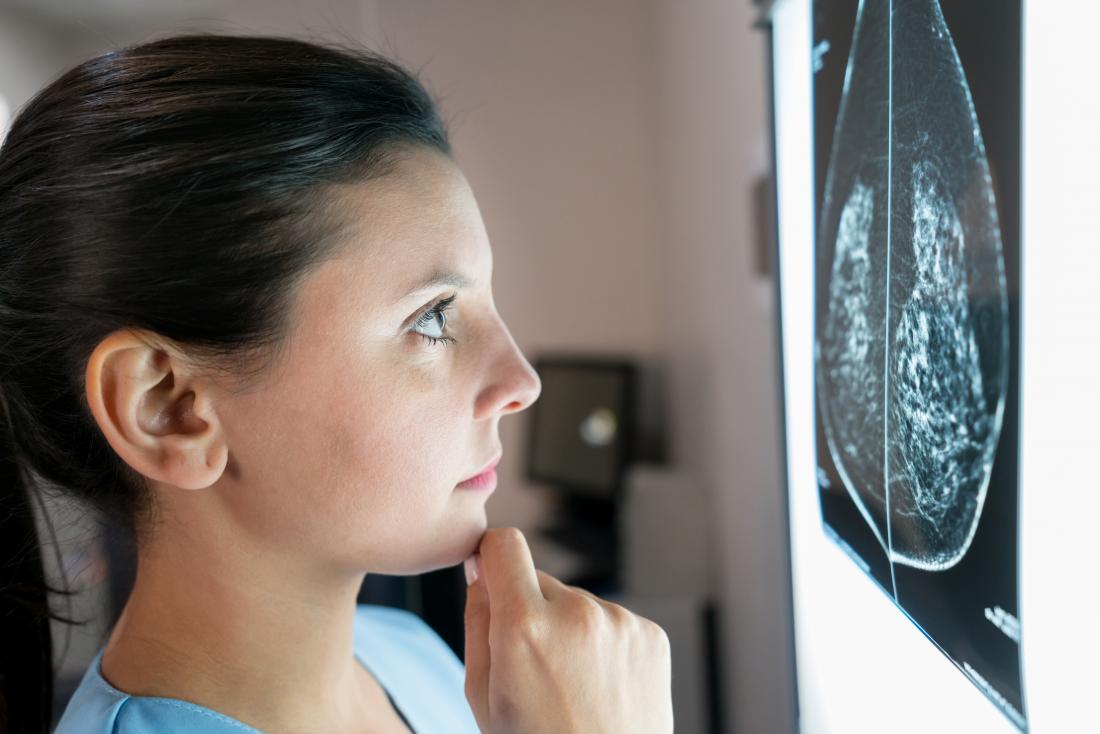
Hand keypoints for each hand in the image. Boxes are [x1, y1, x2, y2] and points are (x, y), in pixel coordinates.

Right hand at [463, 527, 673, 733]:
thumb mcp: (481, 695)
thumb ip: (476, 620)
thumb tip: (480, 568)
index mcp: (524, 628)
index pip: (503, 545)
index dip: (492, 557)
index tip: (491, 573)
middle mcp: (577, 614)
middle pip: (539, 581)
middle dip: (531, 612)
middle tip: (536, 669)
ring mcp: (620, 623)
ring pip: (578, 604)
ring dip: (570, 631)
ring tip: (574, 686)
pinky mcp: (651, 635)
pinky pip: (612, 621)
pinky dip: (603, 645)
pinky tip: (601, 686)